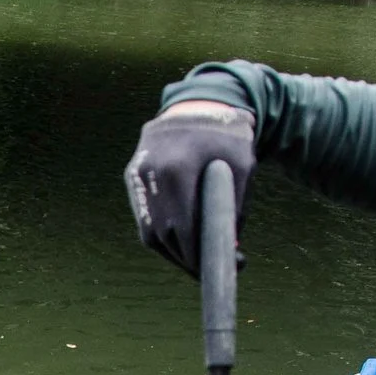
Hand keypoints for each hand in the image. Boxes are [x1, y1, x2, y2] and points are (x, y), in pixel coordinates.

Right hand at [124, 101, 257, 274]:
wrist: (200, 103)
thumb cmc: (228, 136)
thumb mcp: (243, 168)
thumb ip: (235, 208)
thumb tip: (229, 251)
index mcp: (177, 168)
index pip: (181, 227)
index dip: (193, 255)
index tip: (209, 270)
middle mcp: (151, 172)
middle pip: (161, 234)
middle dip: (183, 258)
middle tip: (204, 270)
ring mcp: (137, 174)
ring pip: (148, 230)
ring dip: (169, 251)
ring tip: (192, 259)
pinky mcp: (132, 176)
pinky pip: (144, 216)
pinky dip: (160, 233)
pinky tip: (178, 241)